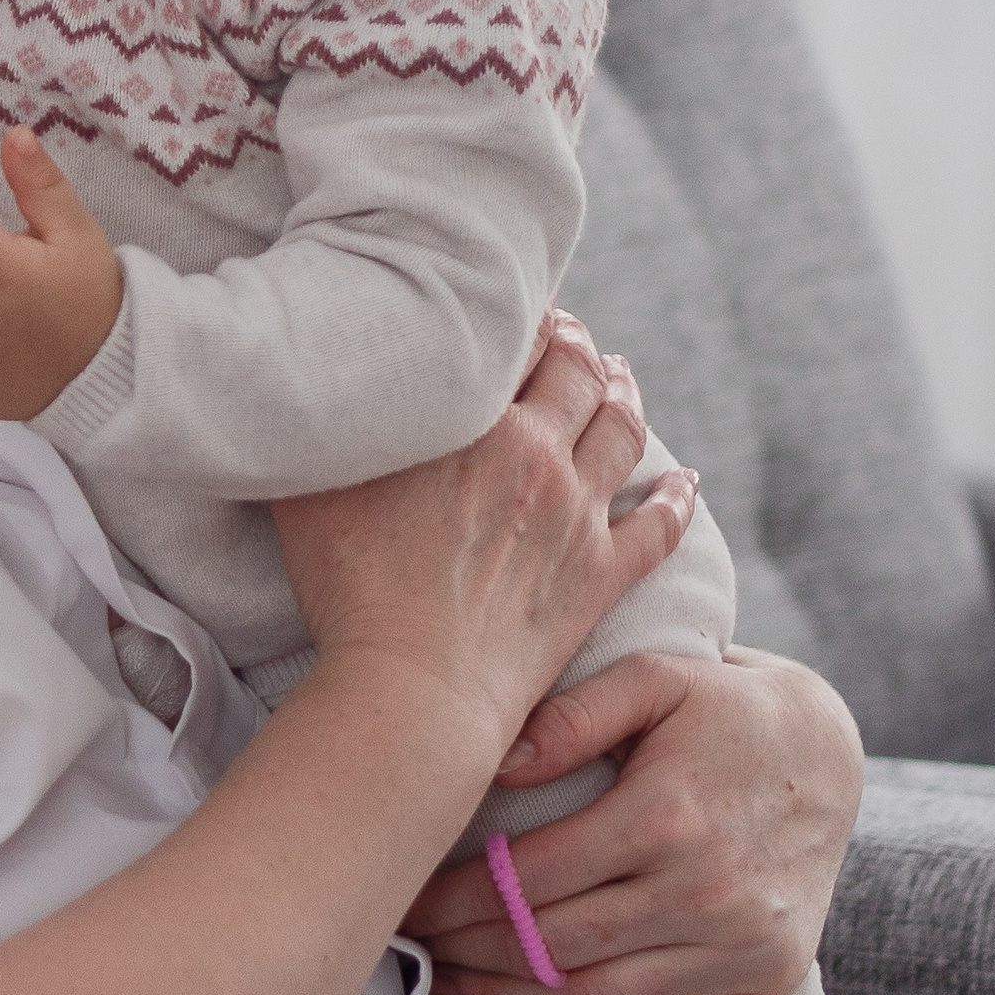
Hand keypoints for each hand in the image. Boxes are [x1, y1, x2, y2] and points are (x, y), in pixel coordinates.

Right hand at [270, 316, 692, 762]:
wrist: (413, 687)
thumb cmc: (349, 587)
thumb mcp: (312, 481)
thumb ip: (326, 420)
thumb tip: (310, 375)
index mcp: (477, 419)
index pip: (514, 338)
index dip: (516, 315)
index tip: (506, 307)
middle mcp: (540, 453)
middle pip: (577, 371)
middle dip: (575, 342)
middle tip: (567, 331)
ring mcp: (579, 516)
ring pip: (624, 430)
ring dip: (626, 392)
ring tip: (619, 374)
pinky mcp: (601, 577)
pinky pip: (660, 526)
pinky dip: (677, 496)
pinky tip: (684, 479)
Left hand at [405, 644, 863, 994]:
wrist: (830, 751)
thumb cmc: (723, 708)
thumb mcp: (654, 678)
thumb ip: (569, 716)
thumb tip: (489, 762)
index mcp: (665, 817)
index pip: (527, 878)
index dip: (451, 897)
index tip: (402, 901)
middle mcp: (706, 894)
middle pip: (551, 946)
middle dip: (464, 950)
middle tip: (408, 947)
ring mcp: (745, 950)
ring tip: (449, 988)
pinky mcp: (774, 987)